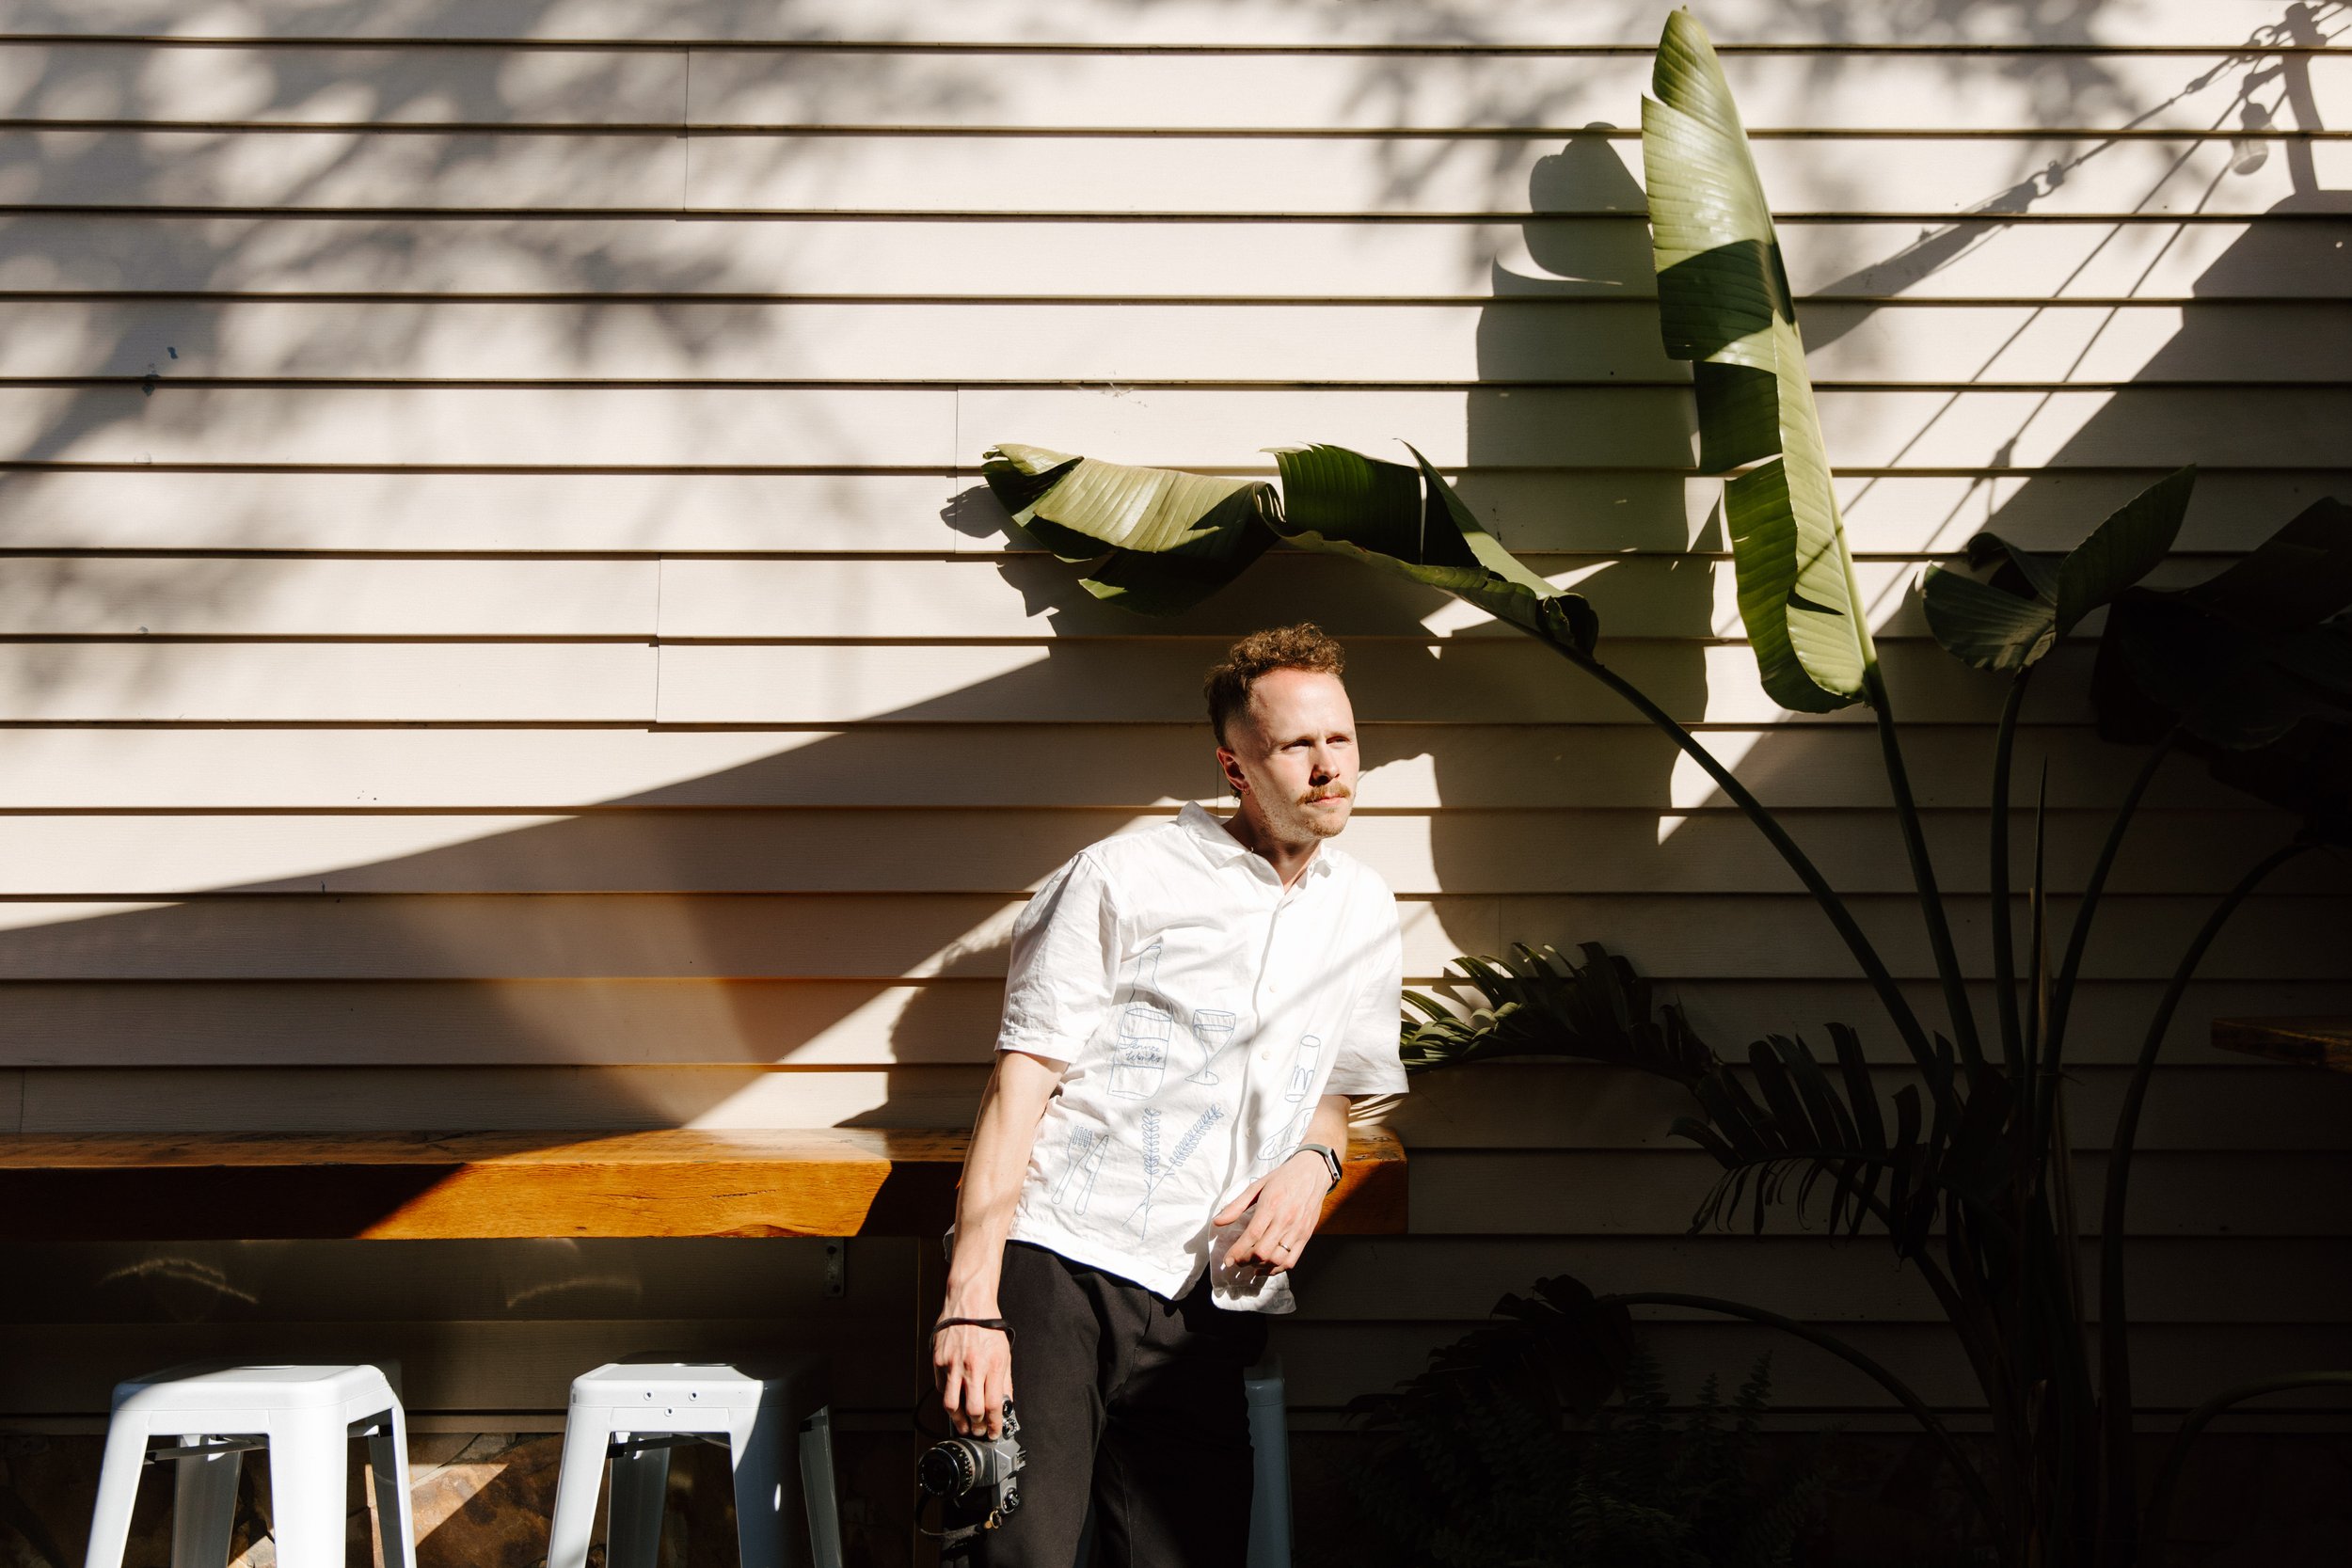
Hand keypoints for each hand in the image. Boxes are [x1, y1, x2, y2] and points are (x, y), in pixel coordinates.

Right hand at [932, 1319, 1012, 1437]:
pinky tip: (955, 1400)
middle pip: (972, 1410)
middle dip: (976, 1427)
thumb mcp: (1004, 1353)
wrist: (968, 1304)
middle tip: (978, 1430)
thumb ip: (1005, 1381)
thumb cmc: (987, 1327)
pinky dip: (948, 1398)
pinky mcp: (938, 1361)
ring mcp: (952, 1365)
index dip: (993, 1424)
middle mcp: (972, 1367)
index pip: (993, 1405)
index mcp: (992, 1365)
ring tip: (964, 1425)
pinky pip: (941, 1388)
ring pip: (951, 1405)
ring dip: (958, 1420)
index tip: (993, 1432)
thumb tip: (1005, 1403)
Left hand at [1213, 1151, 1328, 1280]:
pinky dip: (1277, 1269)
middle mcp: (1285, 1220)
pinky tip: (1266, 1266)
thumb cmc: (1283, 1177)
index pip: (1251, 1236)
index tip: (1227, 1260)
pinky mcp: (1306, 1236)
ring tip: (1250, 1264)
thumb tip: (1217, 1222)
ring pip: (1277, 1259)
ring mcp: (1297, 1229)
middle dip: (1245, 1261)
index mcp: (1270, 1205)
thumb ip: (1236, 1206)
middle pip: (1263, 1251)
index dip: (1237, 1252)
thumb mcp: (1257, 1186)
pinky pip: (1291, 1260)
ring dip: (1260, 1266)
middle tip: (1237, 1261)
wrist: (1313, 1172)